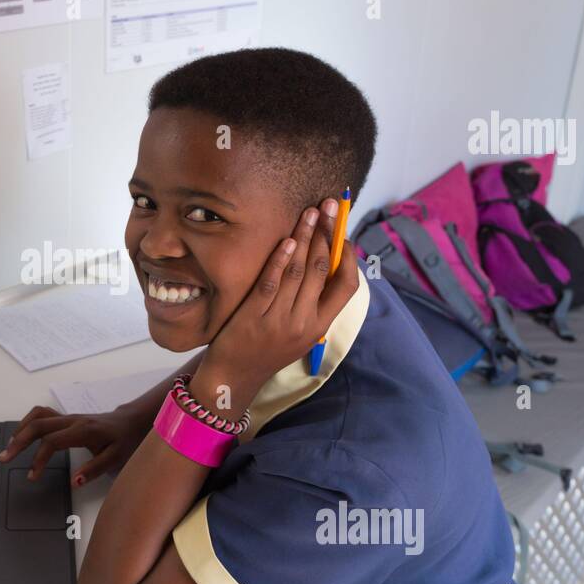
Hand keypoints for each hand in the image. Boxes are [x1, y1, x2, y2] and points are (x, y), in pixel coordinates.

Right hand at [0, 404, 152, 486]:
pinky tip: (22, 436)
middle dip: (18, 441)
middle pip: (38, 425)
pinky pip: (41, 414)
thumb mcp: (116, 458)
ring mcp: (67, 416)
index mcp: (83, 430)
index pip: (51, 442)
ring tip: (10, 446)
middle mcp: (72, 420)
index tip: (32, 477)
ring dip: (20, 429)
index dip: (38, 459)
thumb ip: (95, 469)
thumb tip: (74, 481)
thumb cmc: (123, 441)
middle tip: (4, 458)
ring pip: (37, 415)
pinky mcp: (65, 417)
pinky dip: (28, 423)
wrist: (130, 421)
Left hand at [202, 198, 358, 396]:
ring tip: (311, 213)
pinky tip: (286, 239)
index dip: (348, 258)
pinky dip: (280, 259)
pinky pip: (271, 282)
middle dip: (328, 234)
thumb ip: (314, 307)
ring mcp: (279, 319)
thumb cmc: (268, 351)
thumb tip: (326, 268)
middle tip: (330, 207)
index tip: (345, 235)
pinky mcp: (254, 314)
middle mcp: (304, 322)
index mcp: (319, 326)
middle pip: (322, 270)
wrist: (234, 376)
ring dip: (306, 237)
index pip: (347, 287)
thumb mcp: (300, 335)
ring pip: (299, 271)